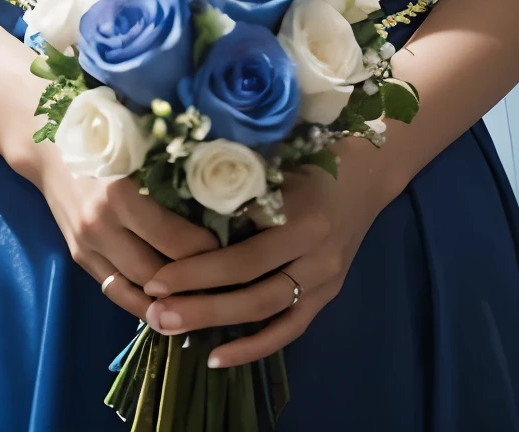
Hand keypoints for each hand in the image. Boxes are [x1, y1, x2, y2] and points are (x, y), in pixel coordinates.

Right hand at [37, 150, 217, 322]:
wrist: (49, 148)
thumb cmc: (104, 138)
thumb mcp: (137, 148)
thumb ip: (170, 172)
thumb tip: (217, 197)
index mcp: (120, 195)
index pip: (173, 238)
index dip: (205, 250)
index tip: (230, 249)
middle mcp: (101, 226)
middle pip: (157, 272)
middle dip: (192, 283)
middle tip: (224, 283)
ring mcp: (87, 247)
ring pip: (135, 290)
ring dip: (169, 302)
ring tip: (202, 308)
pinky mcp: (79, 258)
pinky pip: (115, 291)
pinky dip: (141, 305)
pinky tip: (167, 311)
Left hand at [142, 139, 391, 367]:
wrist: (364, 174)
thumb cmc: (307, 160)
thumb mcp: (272, 166)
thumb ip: (234, 193)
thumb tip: (172, 214)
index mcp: (301, 217)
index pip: (242, 255)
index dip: (197, 270)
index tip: (154, 278)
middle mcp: (316, 254)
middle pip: (252, 290)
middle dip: (199, 305)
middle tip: (155, 313)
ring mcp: (325, 281)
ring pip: (266, 313)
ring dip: (216, 325)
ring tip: (172, 330)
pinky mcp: (327, 297)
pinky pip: (289, 330)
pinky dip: (254, 347)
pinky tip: (217, 358)